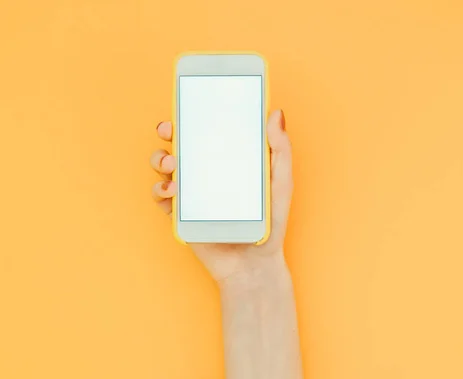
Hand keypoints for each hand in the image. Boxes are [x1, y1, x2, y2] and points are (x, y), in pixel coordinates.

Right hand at [150, 110, 292, 283]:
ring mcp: (191, 192)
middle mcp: (206, 172)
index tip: (188, 104)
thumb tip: (275, 113)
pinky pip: (161, 197)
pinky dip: (160, 190)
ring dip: (160, 158)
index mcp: (228, 159)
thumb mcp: (281, 183)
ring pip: (164, 166)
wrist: (254, 264)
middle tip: (170, 129)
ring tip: (172, 164)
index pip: (207, 130)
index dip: (193, 114)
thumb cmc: (271, 222)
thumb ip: (280, 149)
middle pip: (179, 143)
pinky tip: (172, 191)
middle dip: (168, 131)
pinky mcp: (181, 214)